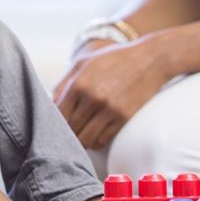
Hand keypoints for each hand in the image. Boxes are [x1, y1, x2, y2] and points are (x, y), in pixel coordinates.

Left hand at [53, 38, 169, 148]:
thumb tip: (50, 105)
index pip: (58, 115)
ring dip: (82, 140)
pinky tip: (96, 133)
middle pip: (70, 129)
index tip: (57, 125)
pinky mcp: (123, 118)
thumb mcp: (84, 63)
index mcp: (79, 83)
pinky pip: (102, 140)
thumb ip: (64, 82)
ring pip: (85, 139)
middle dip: (68, 133)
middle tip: (69, 132)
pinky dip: (97, 140)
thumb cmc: (114, 59)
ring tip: (82, 134)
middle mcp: (92, 97)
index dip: (55, 123)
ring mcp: (109, 109)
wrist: (149, 59)